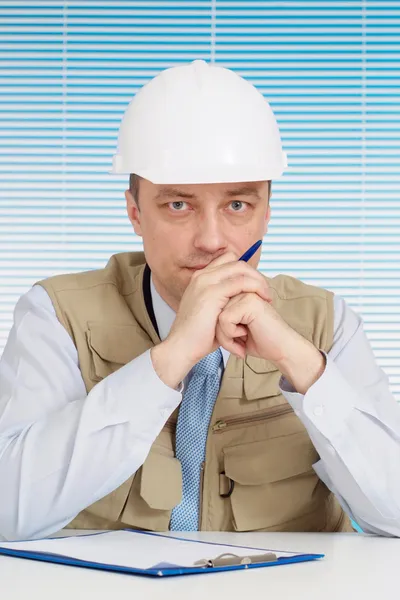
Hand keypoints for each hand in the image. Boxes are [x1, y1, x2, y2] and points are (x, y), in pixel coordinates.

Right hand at [151, 253, 271, 388]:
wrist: (182, 347)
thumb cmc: (199, 336)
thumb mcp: (211, 313)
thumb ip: (223, 301)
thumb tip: (241, 299)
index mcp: (200, 278)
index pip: (228, 260)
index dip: (244, 271)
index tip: (256, 286)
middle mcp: (202, 276)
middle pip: (236, 262)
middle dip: (255, 274)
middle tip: (266, 291)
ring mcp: (206, 282)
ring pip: (241, 269)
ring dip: (258, 280)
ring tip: (267, 296)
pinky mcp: (212, 293)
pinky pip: (241, 282)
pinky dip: (255, 288)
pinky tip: (262, 299)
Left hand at [216, 291, 295, 361]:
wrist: (280, 350)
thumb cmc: (258, 341)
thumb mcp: (233, 329)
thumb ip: (221, 318)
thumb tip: (203, 319)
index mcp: (237, 293)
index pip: (213, 309)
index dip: (219, 329)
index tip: (235, 337)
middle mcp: (241, 290)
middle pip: (213, 312)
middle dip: (221, 333)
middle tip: (238, 342)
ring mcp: (246, 294)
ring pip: (217, 316)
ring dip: (226, 336)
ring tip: (241, 341)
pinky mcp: (249, 302)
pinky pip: (224, 319)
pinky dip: (231, 334)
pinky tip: (245, 336)